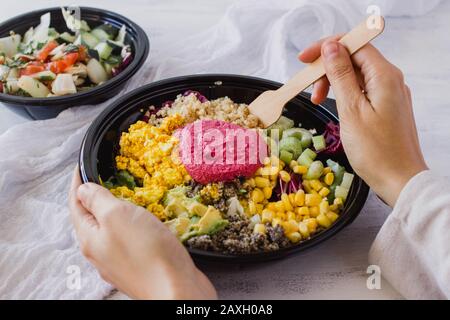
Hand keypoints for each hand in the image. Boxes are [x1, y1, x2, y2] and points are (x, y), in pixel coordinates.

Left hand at [68, 167, 216, 299]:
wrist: (176, 288)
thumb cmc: (146, 250)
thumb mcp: (117, 215)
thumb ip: (97, 200)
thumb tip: (82, 190)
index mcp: (89, 238)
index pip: (76, 204)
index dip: (77, 182)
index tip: (81, 165)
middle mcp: (100, 252)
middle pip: (91, 219)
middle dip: (94, 197)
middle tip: (104, 177)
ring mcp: (118, 261)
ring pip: (110, 230)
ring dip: (114, 211)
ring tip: (124, 195)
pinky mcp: (138, 265)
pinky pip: (128, 239)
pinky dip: (130, 224)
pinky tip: (143, 221)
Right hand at [299, 38, 427, 205]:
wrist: (400, 180)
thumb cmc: (376, 151)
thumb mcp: (351, 110)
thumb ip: (341, 75)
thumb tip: (331, 47)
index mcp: (385, 76)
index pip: (355, 44)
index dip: (327, 47)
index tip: (304, 59)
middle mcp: (390, 80)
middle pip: (354, 58)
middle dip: (328, 67)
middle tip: (307, 86)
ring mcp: (390, 93)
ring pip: (357, 74)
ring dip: (334, 81)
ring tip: (317, 99)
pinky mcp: (386, 106)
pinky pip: (362, 89)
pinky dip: (344, 93)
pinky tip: (333, 104)